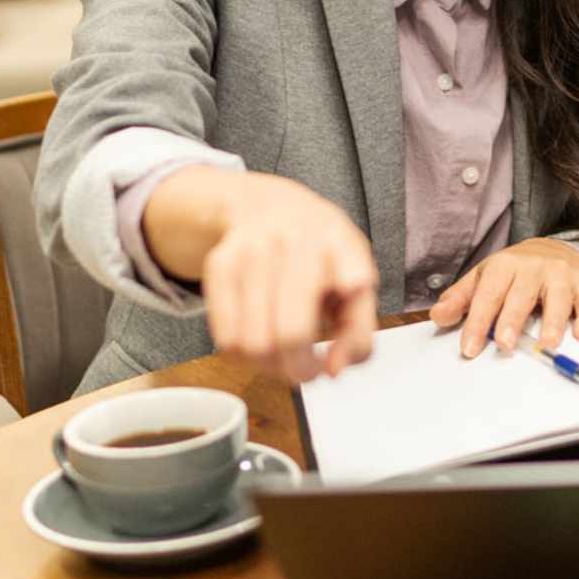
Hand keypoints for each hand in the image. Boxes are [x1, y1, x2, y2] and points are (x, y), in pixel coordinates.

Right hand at [155, 173, 378, 383]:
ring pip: (254, 344)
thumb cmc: (321, 256)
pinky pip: (225, 337)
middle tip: (305, 372)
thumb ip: (358, 332)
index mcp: (342, 243)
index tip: (337, 349)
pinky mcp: (221, 263)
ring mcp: (255, 250)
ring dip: (269, 367)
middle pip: (292, 334)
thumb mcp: (356, 278)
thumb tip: (333, 370)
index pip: (355, 282)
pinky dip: (242, 356)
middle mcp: (298, 241)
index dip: (351, 322)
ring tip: (281, 357)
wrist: (269, 206)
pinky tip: (257, 341)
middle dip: (300, 370)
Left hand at [431, 239, 578, 358]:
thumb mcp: (484, 278)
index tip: (470, 348)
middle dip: (512, 320)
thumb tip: (437, 317)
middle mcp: (533, 267)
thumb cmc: (515, 270)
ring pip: (558, 297)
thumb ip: (461, 299)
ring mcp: (560, 273)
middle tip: (504, 344)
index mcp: (504, 266)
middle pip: (521, 295)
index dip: (477, 323)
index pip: (488, 296)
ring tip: (547, 343)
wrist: (554, 247)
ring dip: (554, 321)